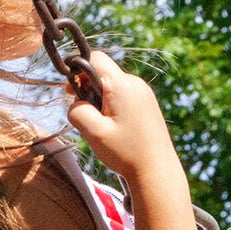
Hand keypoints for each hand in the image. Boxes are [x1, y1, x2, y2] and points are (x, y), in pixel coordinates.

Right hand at [66, 51, 179, 182]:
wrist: (157, 171)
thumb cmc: (126, 153)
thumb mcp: (94, 133)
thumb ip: (77, 111)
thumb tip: (75, 101)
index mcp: (123, 86)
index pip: (95, 58)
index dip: (78, 70)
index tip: (72, 91)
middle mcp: (136, 84)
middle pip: (103, 72)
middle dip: (88, 89)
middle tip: (87, 115)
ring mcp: (144, 93)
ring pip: (112, 85)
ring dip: (100, 100)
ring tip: (103, 126)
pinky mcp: (148, 103)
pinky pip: (123, 95)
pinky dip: (113, 106)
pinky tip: (115, 127)